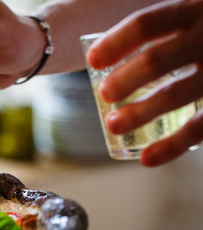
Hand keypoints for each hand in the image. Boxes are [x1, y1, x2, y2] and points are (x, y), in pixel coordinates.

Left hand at [87, 0, 202, 166]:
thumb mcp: (192, 17)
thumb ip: (161, 30)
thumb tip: (107, 57)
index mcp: (191, 11)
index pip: (147, 24)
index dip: (115, 43)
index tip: (93, 60)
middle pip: (156, 60)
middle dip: (125, 79)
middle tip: (106, 94)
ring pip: (176, 94)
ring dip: (140, 113)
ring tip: (114, 125)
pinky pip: (200, 127)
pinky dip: (172, 146)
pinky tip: (147, 158)